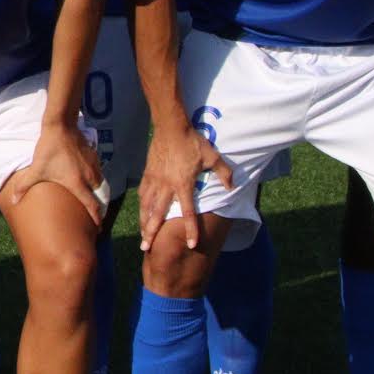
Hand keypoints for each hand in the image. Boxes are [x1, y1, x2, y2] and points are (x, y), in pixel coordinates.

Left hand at [2, 119, 104, 227]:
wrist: (61, 126)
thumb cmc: (49, 150)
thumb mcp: (36, 169)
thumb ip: (24, 186)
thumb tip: (13, 201)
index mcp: (77, 184)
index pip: (92, 206)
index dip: (97, 218)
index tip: (98, 228)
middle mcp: (90, 177)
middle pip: (101, 198)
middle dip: (101, 209)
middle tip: (98, 218)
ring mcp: (94, 166)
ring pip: (102, 185)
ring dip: (100, 195)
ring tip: (96, 201)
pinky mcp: (94, 156)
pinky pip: (99, 173)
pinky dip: (98, 181)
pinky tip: (92, 181)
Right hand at [138, 123, 231, 252]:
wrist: (171, 126)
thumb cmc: (192, 142)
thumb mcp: (212, 157)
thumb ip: (224, 173)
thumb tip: (233, 187)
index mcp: (183, 184)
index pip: (188, 212)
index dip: (191, 229)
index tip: (191, 245)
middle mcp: (167, 186)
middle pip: (158, 214)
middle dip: (152, 232)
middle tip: (146, 247)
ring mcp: (155, 180)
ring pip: (147, 206)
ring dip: (144, 222)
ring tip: (142, 235)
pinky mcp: (147, 173)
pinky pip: (143, 193)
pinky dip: (141, 205)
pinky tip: (141, 212)